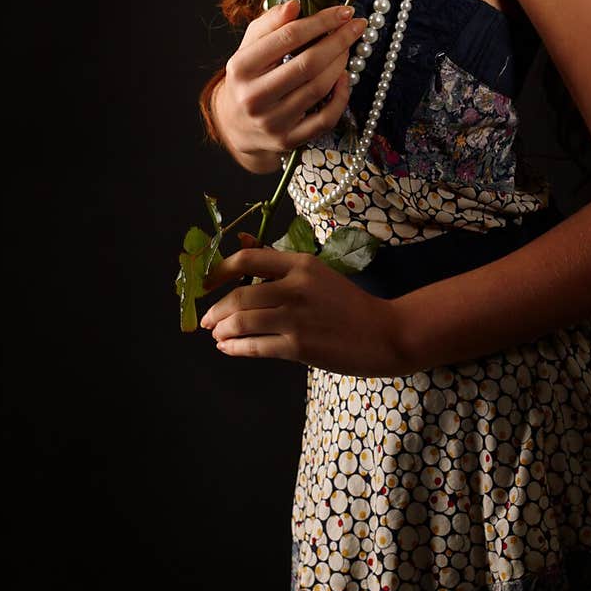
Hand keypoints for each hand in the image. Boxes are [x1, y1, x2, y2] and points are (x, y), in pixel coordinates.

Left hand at [199, 234, 407, 377]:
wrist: (385, 332)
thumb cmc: (349, 303)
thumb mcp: (317, 273)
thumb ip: (278, 262)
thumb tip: (241, 242)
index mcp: (301, 263)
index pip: (248, 258)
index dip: (219, 271)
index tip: (205, 283)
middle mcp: (296, 286)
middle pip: (239, 295)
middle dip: (215, 310)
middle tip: (207, 319)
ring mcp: (296, 317)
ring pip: (241, 322)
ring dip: (222, 330)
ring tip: (218, 334)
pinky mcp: (298, 346)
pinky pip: (254, 346)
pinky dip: (235, 348)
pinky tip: (228, 348)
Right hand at [213, 0, 368, 172]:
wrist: (235, 125)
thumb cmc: (248, 78)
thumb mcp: (249, 46)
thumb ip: (269, 23)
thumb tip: (294, 5)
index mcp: (240, 67)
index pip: (287, 36)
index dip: (321, 21)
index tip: (344, 11)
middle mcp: (253, 96)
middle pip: (308, 63)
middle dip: (339, 40)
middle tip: (356, 26)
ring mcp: (272, 121)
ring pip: (319, 88)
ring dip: (341, 63)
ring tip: (348, 47)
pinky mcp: (288, 139)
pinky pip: (325, 118)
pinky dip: (341, 96)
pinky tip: (344, 78)